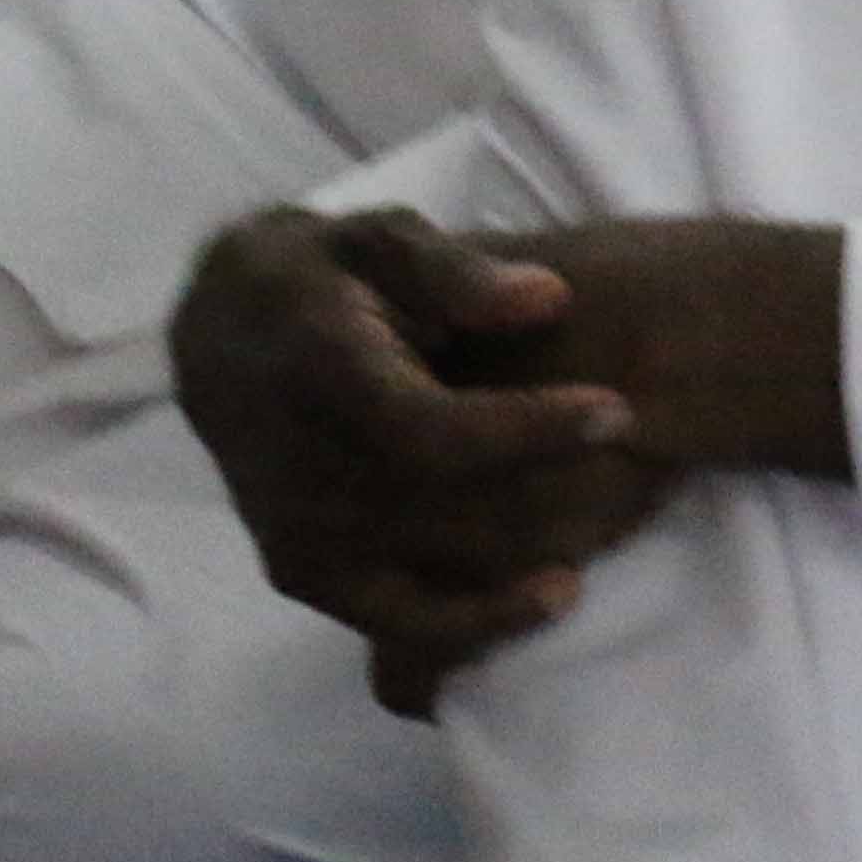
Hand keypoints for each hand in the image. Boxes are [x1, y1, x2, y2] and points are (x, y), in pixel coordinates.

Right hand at [170, 207, 663, 714]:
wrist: (220, 339)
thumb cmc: (322, 276)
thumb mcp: (380, 237)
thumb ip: (459, 269)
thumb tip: (548, 298)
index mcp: (319, 373)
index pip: (428, 429)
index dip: (527, 431)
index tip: (615, 410)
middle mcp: (297, 468)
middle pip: (440, 513)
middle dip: (549, 502)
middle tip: (642, 474)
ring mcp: (293, 533)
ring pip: (424, 578)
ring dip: (518, 569)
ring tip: (602, 543)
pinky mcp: (299, 573)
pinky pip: (395, 623)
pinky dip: (474, 624)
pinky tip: (551, 597)